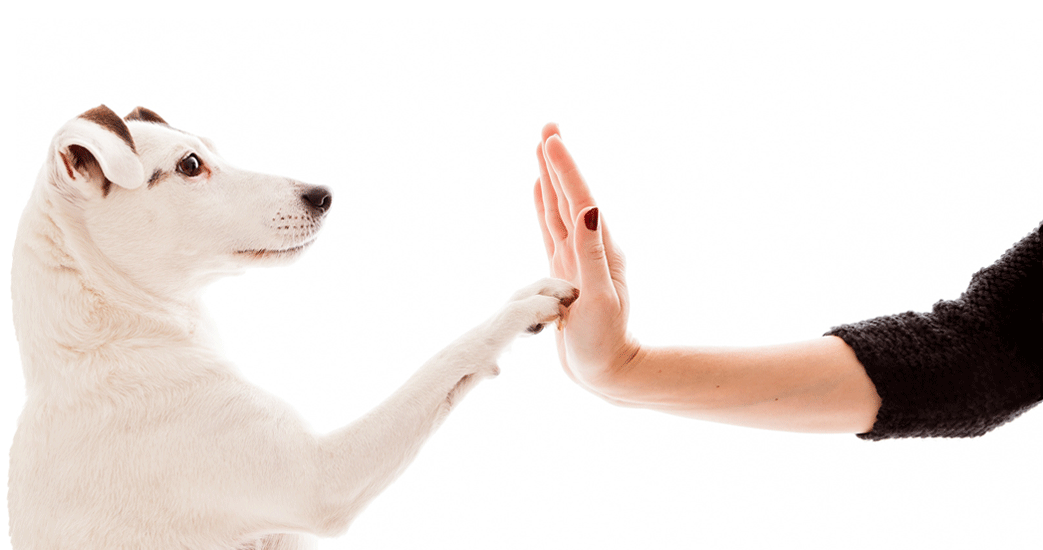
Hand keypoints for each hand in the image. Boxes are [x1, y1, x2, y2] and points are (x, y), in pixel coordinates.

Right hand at [534, 124, 640, 396]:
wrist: (605, 370)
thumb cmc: (603, 341)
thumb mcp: (598, 298)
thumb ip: (591, 254)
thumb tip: (587, 209)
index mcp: (601, 250)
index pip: (580, 200)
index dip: (564, 169)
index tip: (550, 139)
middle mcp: (590, 247)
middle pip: (570, 195)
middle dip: (558, 161)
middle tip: (547, 127)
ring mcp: (575, 257)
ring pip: (559, 208)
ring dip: (551, 178)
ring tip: (542, 148)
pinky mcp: (563, 271)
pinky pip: (550, 229)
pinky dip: (544, 207)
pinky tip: (539, 191)